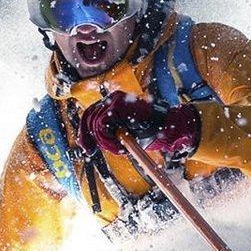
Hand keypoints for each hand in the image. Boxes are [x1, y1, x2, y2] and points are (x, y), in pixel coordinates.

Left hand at [79, 91, 200, 159]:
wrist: (166, 128)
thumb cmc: (148, 131)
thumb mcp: (124, 132)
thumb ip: (110, 132)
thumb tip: (92, 140)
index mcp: (112, 103)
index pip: (90, 114)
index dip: (84, 132)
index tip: (87, 149)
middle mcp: (111, 98)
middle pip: (88, 117)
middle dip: (87, 137)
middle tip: (90, 152)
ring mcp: (114, 100)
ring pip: (95, 124)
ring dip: (106, 142)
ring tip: (120, 148)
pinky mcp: (117, 105)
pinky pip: (102, 126)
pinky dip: (109, 139)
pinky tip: (121, 145)